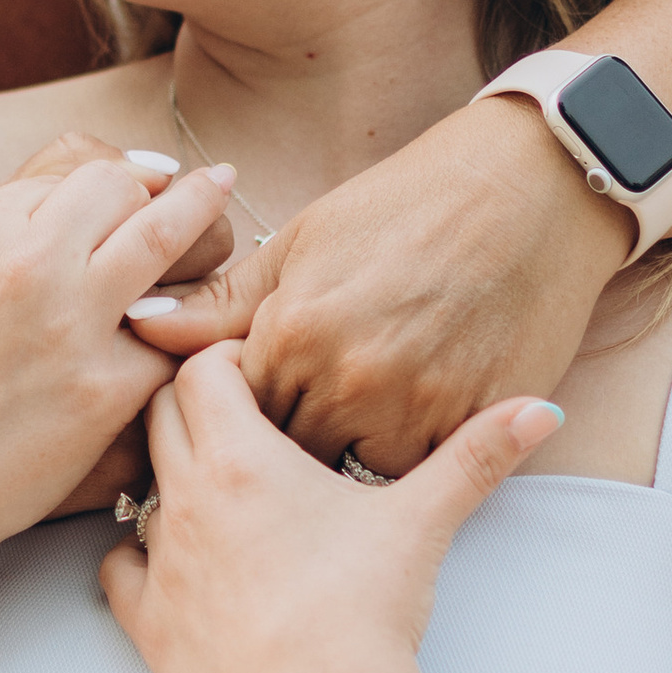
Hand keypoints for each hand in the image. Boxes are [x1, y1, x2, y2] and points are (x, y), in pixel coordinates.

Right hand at [0, 142, 237, 574]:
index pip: (69, 172)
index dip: (105, 178)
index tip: (133, 181)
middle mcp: (31, 263)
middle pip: (124, 191)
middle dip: (159, 186)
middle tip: (198, 184)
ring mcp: (74, 324)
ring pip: (165, 241)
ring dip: (202, 215)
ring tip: (226, 197)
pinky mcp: (106, 389)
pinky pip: (173, 338)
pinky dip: (191, 325)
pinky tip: (210, 312)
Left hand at [98, 343, 564, 672]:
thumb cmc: (367, 613)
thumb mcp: (425, 522)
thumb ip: (478, 456)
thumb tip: (542, 408)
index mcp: (239, 459)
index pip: (201, 370)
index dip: (227, 362)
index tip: (259, 374)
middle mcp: (184, 500)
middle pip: (159, 418)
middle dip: (193, 409)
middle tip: (239, 424)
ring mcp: (160, 565)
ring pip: (134, 492)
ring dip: (166, 483)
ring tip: (216, 497)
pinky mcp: (149, 628)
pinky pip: (118, 570)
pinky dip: (140, 560)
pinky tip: (177, 566)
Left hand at [125, 91, 630, 470]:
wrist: (528, 192)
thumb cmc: (406, 207)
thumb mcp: (303, 242)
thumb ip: (223, 301)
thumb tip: (144, 328)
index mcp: (292, 332)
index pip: (222, 410)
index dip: (225, 412)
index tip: (238, 406)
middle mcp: (344, 380)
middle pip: (276, 456)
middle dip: (268, 456)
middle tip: (278, 440)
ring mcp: (410, 411)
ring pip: (341, 478)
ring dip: (329, 470)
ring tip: (325, 450)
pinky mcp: (468, 428)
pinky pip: (409, 480)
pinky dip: (392, 470)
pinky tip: (385, 443)